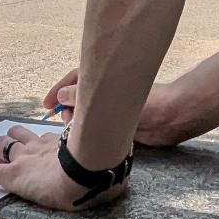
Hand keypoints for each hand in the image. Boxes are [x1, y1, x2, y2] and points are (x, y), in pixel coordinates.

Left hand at [0, 126, 127, 212]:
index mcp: (57, 146)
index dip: (33, 140)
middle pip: (17, 136)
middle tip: (8, 152)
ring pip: (2, 148)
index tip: (32, 144)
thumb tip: (124, 180)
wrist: (87, 174)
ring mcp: (24, 160)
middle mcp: (38, 148)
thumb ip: (110, 164)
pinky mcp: (13, 175)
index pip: (39, 137)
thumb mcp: (107, 164)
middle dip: (11, 142)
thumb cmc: (100, 170)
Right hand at [42, 70, 185, 147]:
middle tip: (65, 122)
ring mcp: (111, 109)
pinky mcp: (116, 126)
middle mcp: (106, 92)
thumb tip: (62, 98)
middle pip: (77, 98)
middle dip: (67, 109)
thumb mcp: (112, 96)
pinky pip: (94, 128)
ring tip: (74, 133)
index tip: (45, 104)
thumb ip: (83, 96)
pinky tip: (82, 141)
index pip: (74, 79)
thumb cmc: (148, 102)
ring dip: (76, 123)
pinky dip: (86, 133)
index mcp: (105, 77)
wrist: (172, 120)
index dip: (57, 90)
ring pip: (85, 115)